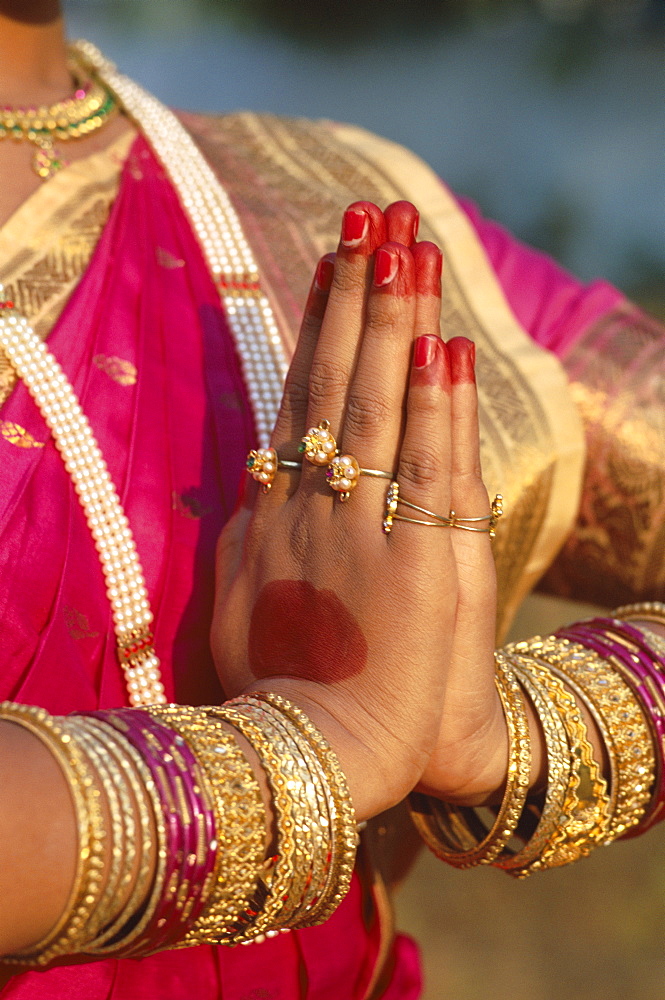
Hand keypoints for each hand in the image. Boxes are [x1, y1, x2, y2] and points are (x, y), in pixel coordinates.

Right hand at [212, 201, 497, 819]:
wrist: (322, 755)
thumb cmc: (284, 686)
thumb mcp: (240, 601)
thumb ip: (244, 537)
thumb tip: (240, 486)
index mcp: (272, 516)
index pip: (298, 399)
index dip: (317, 327)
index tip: (332, 265)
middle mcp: (311, 509)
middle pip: (335, 383)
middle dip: (356, 296)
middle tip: (373, 217)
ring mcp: (361, 532)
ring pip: (377, 409)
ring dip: (393, 323)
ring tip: (408, 246)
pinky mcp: (414, 565)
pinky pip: (424, 471)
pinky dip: (433, 406)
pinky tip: (441, 345)